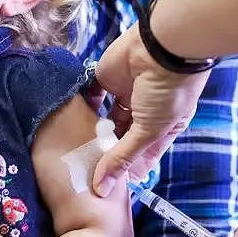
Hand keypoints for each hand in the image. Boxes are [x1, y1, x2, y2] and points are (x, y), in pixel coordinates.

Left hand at [92, 25, 208, 194]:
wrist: (161, 48)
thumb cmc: (168, 93)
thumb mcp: (149, 130)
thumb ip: (123, 158)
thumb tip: (104, 189)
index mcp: (163, 127)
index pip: (142, 155)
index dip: (126, 170)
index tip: (105, 187)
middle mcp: (145, 113)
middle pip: (121, 140)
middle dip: (106, 153)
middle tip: (85, 173)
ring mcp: (125, 95)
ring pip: (104, 120)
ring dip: (92, 133)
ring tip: (75, 152)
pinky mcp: (107, 79)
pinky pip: (91, 95)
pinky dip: (82, 107)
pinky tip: (70, 125)